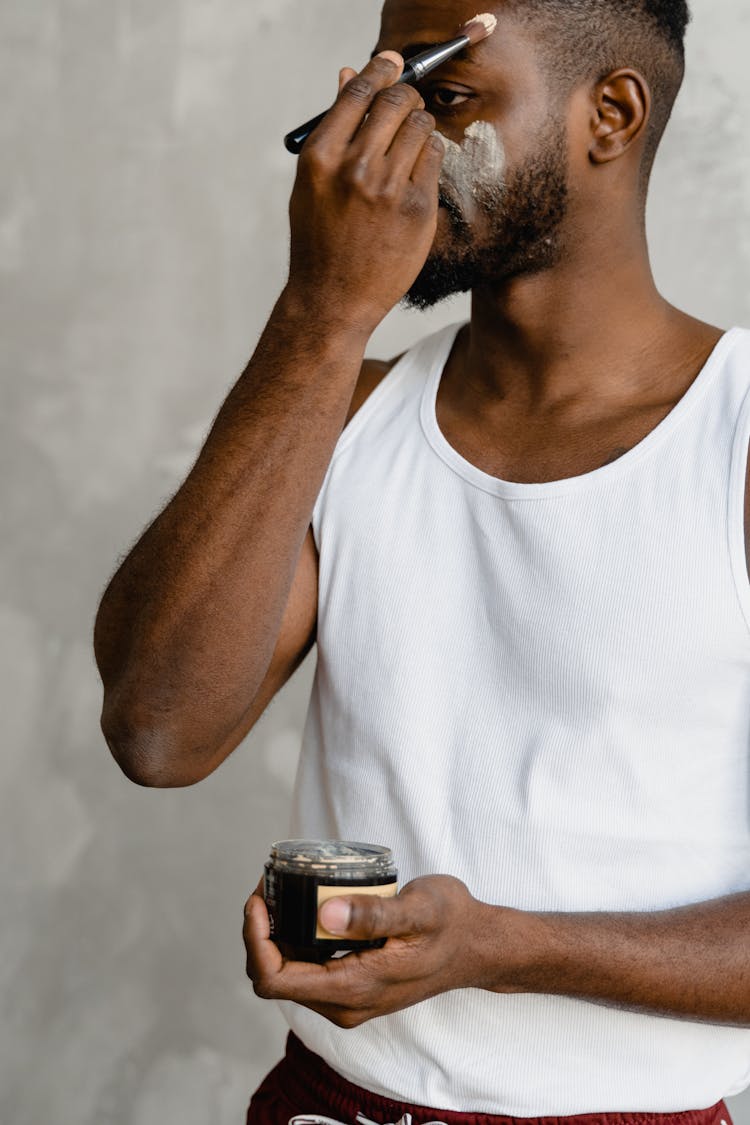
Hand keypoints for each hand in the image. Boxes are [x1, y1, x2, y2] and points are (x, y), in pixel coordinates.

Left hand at [243, 874, 527, 1027]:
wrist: (478, 946)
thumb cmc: (452, 922)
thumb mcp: (418, 909)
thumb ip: (374, 914)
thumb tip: (324, 913)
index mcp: (355, 989)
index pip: (274, 979)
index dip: (255, 940)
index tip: (261, 899)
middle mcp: (345, 1005)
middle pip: (273, 978)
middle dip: (259, 934)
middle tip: (268, 888)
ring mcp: (348, 1001)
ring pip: (287, 976)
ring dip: (274, 937)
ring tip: (280, 893)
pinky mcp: (353, 990)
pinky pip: (306, 972)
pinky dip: (293, 942)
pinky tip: (302, 909)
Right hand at [284, 53, 444, 338]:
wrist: (333, 300)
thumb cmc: (319, 241)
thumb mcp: (313, 183)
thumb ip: (333, 130)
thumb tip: (349, 76)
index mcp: (321, 157)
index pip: (358, 92)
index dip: (380, 71)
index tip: (391, 63)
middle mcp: (354, 168)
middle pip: (395, 102)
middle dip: (405, 96)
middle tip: (406, 106)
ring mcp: (388, 189)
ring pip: (419, 125)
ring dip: (419, 126)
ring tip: (409, 146)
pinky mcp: (418, 208)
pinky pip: (434, 157)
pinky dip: (429, 155)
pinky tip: (417, 171)